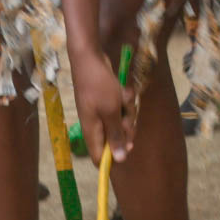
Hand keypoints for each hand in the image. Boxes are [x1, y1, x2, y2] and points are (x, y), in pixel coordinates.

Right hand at [70, 45, 136, 163]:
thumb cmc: (99, 86)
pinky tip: (123, 89)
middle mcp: (97, 124)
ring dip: (128, 108)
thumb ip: (115, 135)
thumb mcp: (110, 112)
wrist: (90, 58)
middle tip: (127, 115)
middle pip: (117, 139)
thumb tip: (119, 160)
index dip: (115, 156)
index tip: (129, 147)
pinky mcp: (109, 101)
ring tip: (123, 96)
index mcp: (92, 132)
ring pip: (123, 120)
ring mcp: (103, 112)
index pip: (100, 157)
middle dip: (127, 127)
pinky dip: (125, 98)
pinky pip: (122, 107)